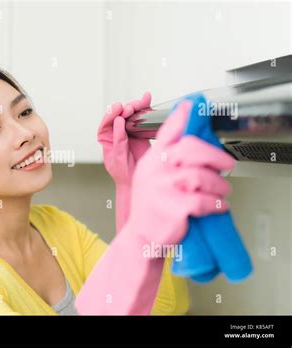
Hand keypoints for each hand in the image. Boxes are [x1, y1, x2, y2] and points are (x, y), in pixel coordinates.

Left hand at [97, 92, 152, 232]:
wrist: (136, 181)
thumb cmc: (123, 173)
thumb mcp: (119, 158)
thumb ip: (119, 140)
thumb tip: (119, 121)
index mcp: (106, 139)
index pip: (105, 124)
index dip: (110, 115)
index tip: (117, 109)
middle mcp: (116, 133)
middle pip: (118, 117)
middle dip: (124, 110)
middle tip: (130, 108)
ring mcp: (128, 132)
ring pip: (129, 115)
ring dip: (135, 107)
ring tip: (140, 103)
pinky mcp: (140, 132)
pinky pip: (141, 119)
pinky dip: (144, 109)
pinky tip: (147, 99)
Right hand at [127, 100, 235, 245]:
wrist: (141, 237)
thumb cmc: (150, 206)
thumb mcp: (150, 176)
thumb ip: (165, 155)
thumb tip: (186, 134)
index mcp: (150, 161)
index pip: (167, 133)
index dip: (180, 117)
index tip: (191, 104)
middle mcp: (154, 171)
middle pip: (191, 150)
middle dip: (215, 156)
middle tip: (227, 164)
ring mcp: (164, 189)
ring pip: (202, 176)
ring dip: (219, 185)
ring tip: (222, 191)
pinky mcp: (176, 208)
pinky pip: (205, 200)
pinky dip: (216, 204)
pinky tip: (217, 206)